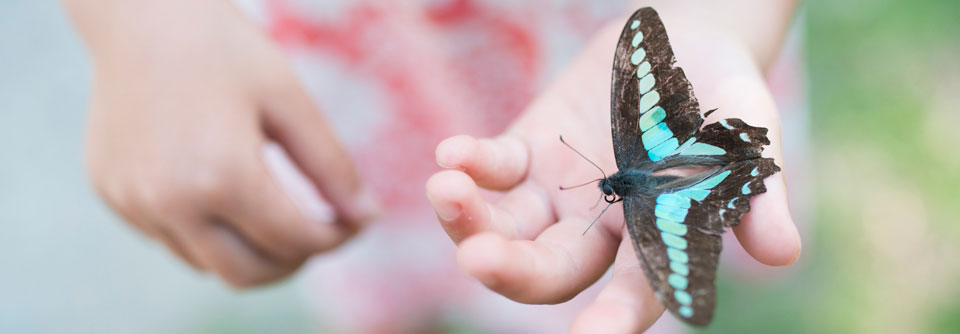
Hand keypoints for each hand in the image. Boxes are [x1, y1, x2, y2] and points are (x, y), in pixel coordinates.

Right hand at [71, 0, 375, 286]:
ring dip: (250, 253)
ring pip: (207, 263)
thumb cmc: (224, 48)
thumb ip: (331, 166)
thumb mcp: (290, 102)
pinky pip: (171, 239)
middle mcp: (170, 201)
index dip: (335, 238)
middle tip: (319, 235)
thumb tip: (364, 216)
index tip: (353, 222)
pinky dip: (207, 234)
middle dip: (293, 261)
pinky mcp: (113, 194)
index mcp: (221, 175)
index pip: (294, 239)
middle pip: (248, 273)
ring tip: (277, 216)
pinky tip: (226, 197)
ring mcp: (134, 202)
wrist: (141, 15)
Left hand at [426, 11, 800, 331]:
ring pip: (506, 227)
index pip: (635, 293)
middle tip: (477, 259)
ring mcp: (558, 191)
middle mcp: (599, 227)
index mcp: (654, 238)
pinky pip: (494, 167)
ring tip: (446, 190)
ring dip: (470, 218)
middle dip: (512, 270)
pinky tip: (453, 154)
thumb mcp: (748, 133)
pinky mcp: (528, 150)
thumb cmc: (725, 95)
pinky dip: (473, 163)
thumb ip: (756, 190)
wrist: (679, 40)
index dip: (614, 318)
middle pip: (549, 271)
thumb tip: (785, 252)